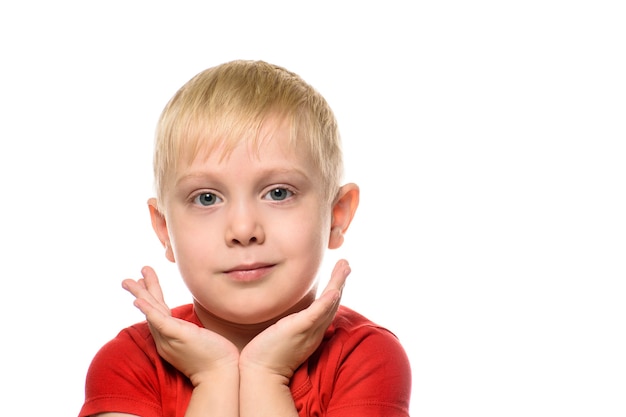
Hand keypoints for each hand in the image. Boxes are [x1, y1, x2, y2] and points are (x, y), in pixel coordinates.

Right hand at [122, 266, 238, 386]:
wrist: (221, 375)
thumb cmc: (215, 359)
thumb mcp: (200, 340)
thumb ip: (194, 332)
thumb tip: (197, 325)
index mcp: (169, 339)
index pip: (157, 313)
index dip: (150, 297)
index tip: (143, 282)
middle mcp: (165, 340)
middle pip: (151, 310)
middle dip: (140, 292)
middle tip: (127, 279)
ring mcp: (170, 339)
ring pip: (153, 311)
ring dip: (140, 294)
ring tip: (129, 281)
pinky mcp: (179, 337)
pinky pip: (160, 321)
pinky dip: (149, 310)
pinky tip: (139, 300)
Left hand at [239, 259, 350, 379]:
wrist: (259, 374)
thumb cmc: (266, 356)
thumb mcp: (281, 336)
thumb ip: (286, 325)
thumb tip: (281, 318)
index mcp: (311, 331)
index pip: (327, 308)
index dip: (335, 290)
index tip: (339, 274)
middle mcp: (314, 331)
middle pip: (333, 303)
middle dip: (341, 282)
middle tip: (346, 263)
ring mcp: (308, 331)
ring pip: (329, 304)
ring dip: (339, 284)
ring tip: (345, 266)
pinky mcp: (298, 330)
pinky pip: (316, 314)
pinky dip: (327, 302)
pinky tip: (334, 290)